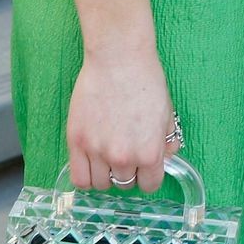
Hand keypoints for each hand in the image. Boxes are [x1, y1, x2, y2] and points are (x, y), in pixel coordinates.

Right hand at [65, 45, 173, 193]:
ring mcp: (97, 151)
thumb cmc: (145, 80)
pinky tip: (91, 164)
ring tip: (108, 158)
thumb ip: (167, 140)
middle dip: (128, 173)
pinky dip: (86, 177)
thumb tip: (166, 156)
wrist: (118, 58)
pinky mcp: (76, 142)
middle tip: (126, 156)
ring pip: (101, 185)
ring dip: (106, 175)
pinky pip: (79, 178)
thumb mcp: (167, 112)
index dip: (149, 176)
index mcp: (149, 152)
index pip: (150, 185)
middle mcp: (123, 157)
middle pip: (125, 184)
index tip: (145, 168)